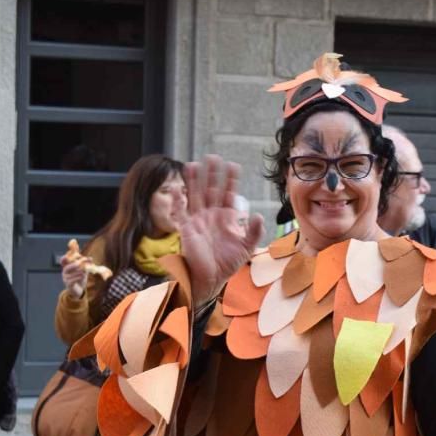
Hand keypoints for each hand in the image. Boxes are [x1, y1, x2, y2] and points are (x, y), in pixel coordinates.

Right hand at [60, 254, 88, 299]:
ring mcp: (65, 278)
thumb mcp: (83, 269)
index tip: (71, 251)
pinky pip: (72, 279)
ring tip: (84, 272)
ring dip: (79, 271)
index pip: (63, 260)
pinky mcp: (68, 284)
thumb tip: (90, 258)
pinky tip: (82, 276)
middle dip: (75, 264)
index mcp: (67, 266)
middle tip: (82, 262)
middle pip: (67, 266)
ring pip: (71, 273)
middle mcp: (64, 272)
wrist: (79, 290)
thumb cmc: (80, 277)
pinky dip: (78, 277)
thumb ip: (85, 263)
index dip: (66, 256)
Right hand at [177, 155, 264, 308]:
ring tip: (193, 164)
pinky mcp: (186, 229)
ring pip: (195, 195)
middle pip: (210, 190)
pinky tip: (177, 189)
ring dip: (194, 181)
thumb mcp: (247, 248)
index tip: (233, 166)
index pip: (228, 194)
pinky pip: (180, 212)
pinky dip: (178, 202)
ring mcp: (197, 220)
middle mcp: (210, 215)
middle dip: (212, 174)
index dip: (230, 181)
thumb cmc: (227, 263)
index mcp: (225, 218)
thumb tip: (258, 214)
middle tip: (213, 157)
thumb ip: (254, 232)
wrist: (210, 279)